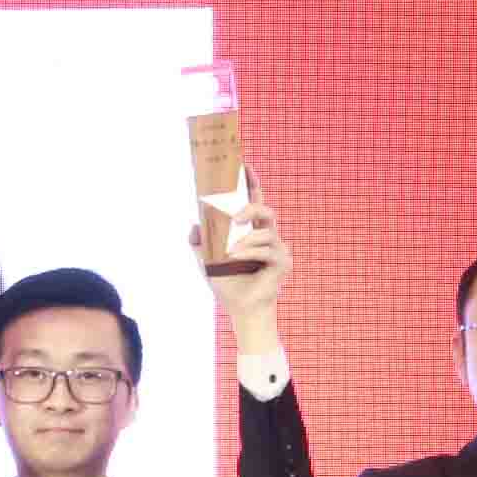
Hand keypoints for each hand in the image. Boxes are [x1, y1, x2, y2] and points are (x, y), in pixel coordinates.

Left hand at [201, 189, 291, 328]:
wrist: (241, 310)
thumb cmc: (228, 286)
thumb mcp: (207, 262)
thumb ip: (199, 243)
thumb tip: (193, 225)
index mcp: (251, 232)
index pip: (253, 202)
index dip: (251, 183)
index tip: (245, 165)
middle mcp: (267, 237)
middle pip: (266, 210)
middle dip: (252, 206)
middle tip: (235, 215)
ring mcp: (277, 249)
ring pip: (265, 232)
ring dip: (245, 240)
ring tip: (230, 252)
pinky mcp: (283, 262)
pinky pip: (267, 249)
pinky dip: (250, 252)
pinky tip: (237, 258)